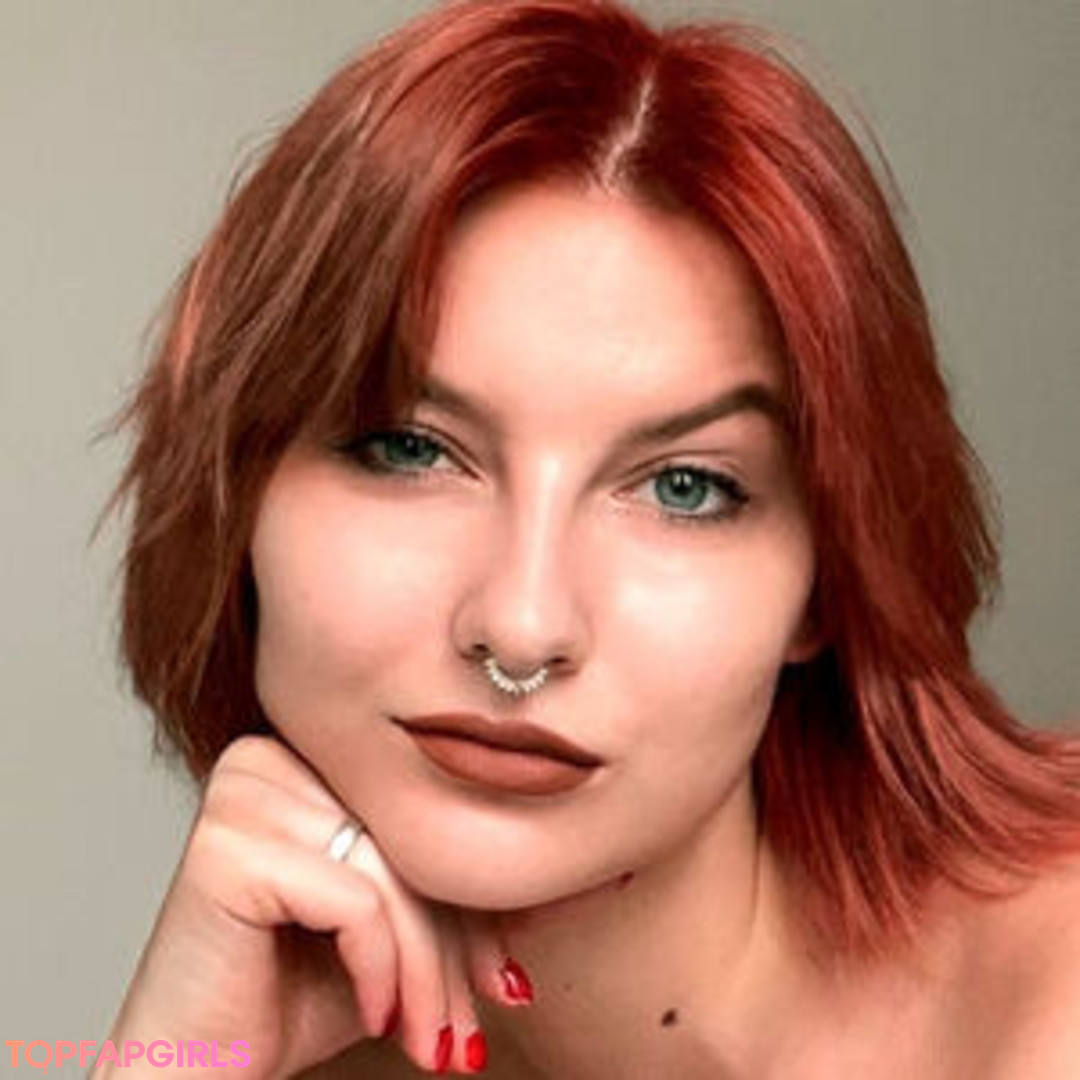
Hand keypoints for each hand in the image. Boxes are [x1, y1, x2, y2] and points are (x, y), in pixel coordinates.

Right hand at [98, 734, 528, 1075]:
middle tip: (470, 1035)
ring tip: (434, 1042)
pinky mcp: (225, 845)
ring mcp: (244, 791)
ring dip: (426, 973)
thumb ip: (460, 882)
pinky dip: (378, 968)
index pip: (420, 813)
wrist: (198, 1068)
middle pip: (408, 841)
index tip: (506, 981)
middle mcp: (272, 756)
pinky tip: (375, 1014)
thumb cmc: (296, 992)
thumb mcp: (399, 927)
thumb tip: (580, 868)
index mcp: (311, 755)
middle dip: (455, 948)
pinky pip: (353, 899)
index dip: (473, 901)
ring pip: (391, 874)